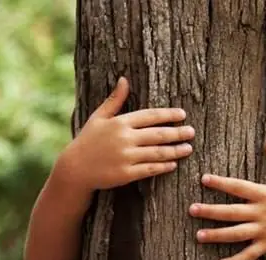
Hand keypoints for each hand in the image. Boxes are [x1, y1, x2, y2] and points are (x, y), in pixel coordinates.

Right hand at [56, 77, 194, 191]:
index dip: (168, 114)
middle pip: (158, 134)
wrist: (74, 169)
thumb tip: (124, 79)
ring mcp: (125, 157)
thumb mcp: (98, 117)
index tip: (183, 115)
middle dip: (178, 133)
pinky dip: (164, 166)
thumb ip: (114, 100)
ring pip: (158, 152)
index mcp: (120, 123)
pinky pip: (150, 169)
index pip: (150, 116)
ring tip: (188, 148)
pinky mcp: (126, 174)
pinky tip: (174, 163)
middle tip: (191, 132)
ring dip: (176, 150)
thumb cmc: (88, 140)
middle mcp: (124, 139)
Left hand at [189, 140, 265, 259]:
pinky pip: (249, 255)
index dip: (221, 183)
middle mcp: (263, 213)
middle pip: (232, 212)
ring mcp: (265, 231)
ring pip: (237, 234)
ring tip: (199, 236)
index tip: (204, 179)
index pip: (239, 187)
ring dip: (217, 236)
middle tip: (191, 209)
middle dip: (211, 211)